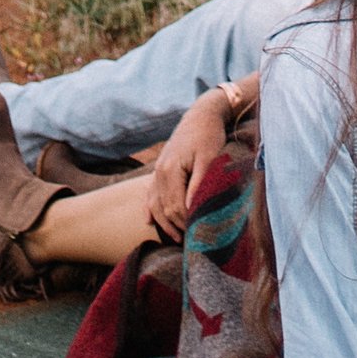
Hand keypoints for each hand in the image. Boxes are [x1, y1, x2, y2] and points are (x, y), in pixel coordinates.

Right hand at [145, 88, 232, 238]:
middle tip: (191, 243)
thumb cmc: (208, 135)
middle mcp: (160, 172)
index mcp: (170, 170)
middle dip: (176, 227)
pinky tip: (147, 221)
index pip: (175, 206)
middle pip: (164, 208)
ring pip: (155, 203)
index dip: (186, 223)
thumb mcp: (209, 158)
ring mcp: (158, 170)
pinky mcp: (160, 168)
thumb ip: (199, 183)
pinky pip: (150, 193)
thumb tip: (191, 208)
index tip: (199, 235)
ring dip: (163, 222)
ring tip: (175, 238)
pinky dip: (149, 208)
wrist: (201, 115)